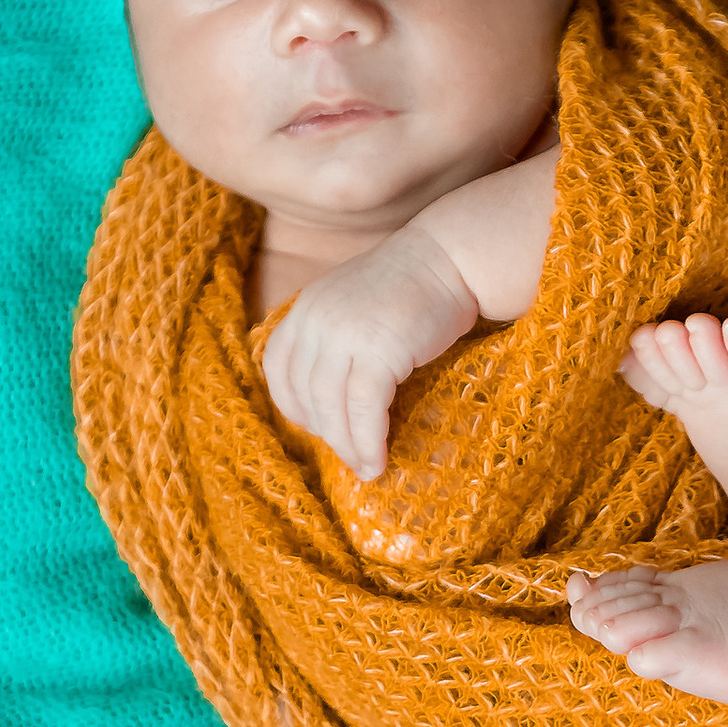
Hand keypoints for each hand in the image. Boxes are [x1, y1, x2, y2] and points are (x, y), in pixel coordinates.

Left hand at [259, 230, 479, 479]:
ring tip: (365, 467)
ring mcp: (343, 335)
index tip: (316, 426)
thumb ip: (333, 336)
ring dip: (346, 446)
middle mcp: (315, 320)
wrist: (450, 259)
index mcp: (305, 308)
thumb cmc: (411, 285)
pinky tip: (377, 461)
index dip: (292, 404)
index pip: (278, 367)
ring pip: (330, 407)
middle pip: (304, 393)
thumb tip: (331, 398)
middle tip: (348, 455)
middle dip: (324, 433)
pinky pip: (363, 410)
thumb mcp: (352, 303)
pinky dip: (368, 442)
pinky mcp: (377, 351)